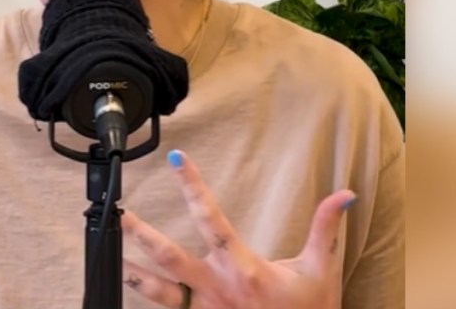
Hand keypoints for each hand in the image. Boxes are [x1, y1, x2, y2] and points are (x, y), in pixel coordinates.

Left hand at [120, 150, 354, 308]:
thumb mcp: (320, 269)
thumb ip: (325, 227)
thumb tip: (345, 194)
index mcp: (244, 270)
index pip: (212, 219)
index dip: (192, 187)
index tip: (175, 160)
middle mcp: (219, 290)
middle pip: (170, 259)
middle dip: (141, 236)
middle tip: (119, 215)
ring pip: (160, 293)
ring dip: (133, 274)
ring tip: (110, 258)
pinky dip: (148, 303)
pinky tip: (130, 291)